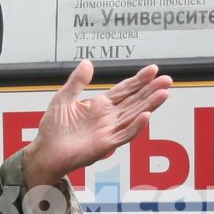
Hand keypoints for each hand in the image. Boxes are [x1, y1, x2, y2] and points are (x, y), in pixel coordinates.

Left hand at [21, 62, 172, 189]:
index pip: (125, 90)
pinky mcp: (106, 145)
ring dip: (149, 106)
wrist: (46, 151)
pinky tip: (146, 116)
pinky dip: (135, 127)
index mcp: (101, 106)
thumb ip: (77, 82)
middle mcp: (109, 118)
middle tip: (168, 79)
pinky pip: (124, 135)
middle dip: (151, 90)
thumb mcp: (63, 98)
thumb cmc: (54, 128)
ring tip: (163, 94)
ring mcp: (110, 131)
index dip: (139, 80)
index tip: (153, 69)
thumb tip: (88, 62)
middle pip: (135, 101)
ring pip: (134, 116)